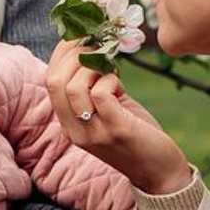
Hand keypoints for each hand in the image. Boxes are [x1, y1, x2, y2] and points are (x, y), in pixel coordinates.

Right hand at [44, 41, 194, 194]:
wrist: (160, 174)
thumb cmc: (136, 136)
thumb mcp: (108, 111)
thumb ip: (96, 87)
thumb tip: (94, 49)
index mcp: (69, 124)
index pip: (49, 81)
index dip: (62, 53)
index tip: (81, 35)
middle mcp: (76, 130)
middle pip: (54, 81)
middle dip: (74, 53)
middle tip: (97, 44)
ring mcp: (94, 132)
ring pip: (73, 87)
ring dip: (92, 66)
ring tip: (109, 67)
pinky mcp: (116, 130)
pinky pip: (100, 94)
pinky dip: (110, 80)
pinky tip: (120, 84)